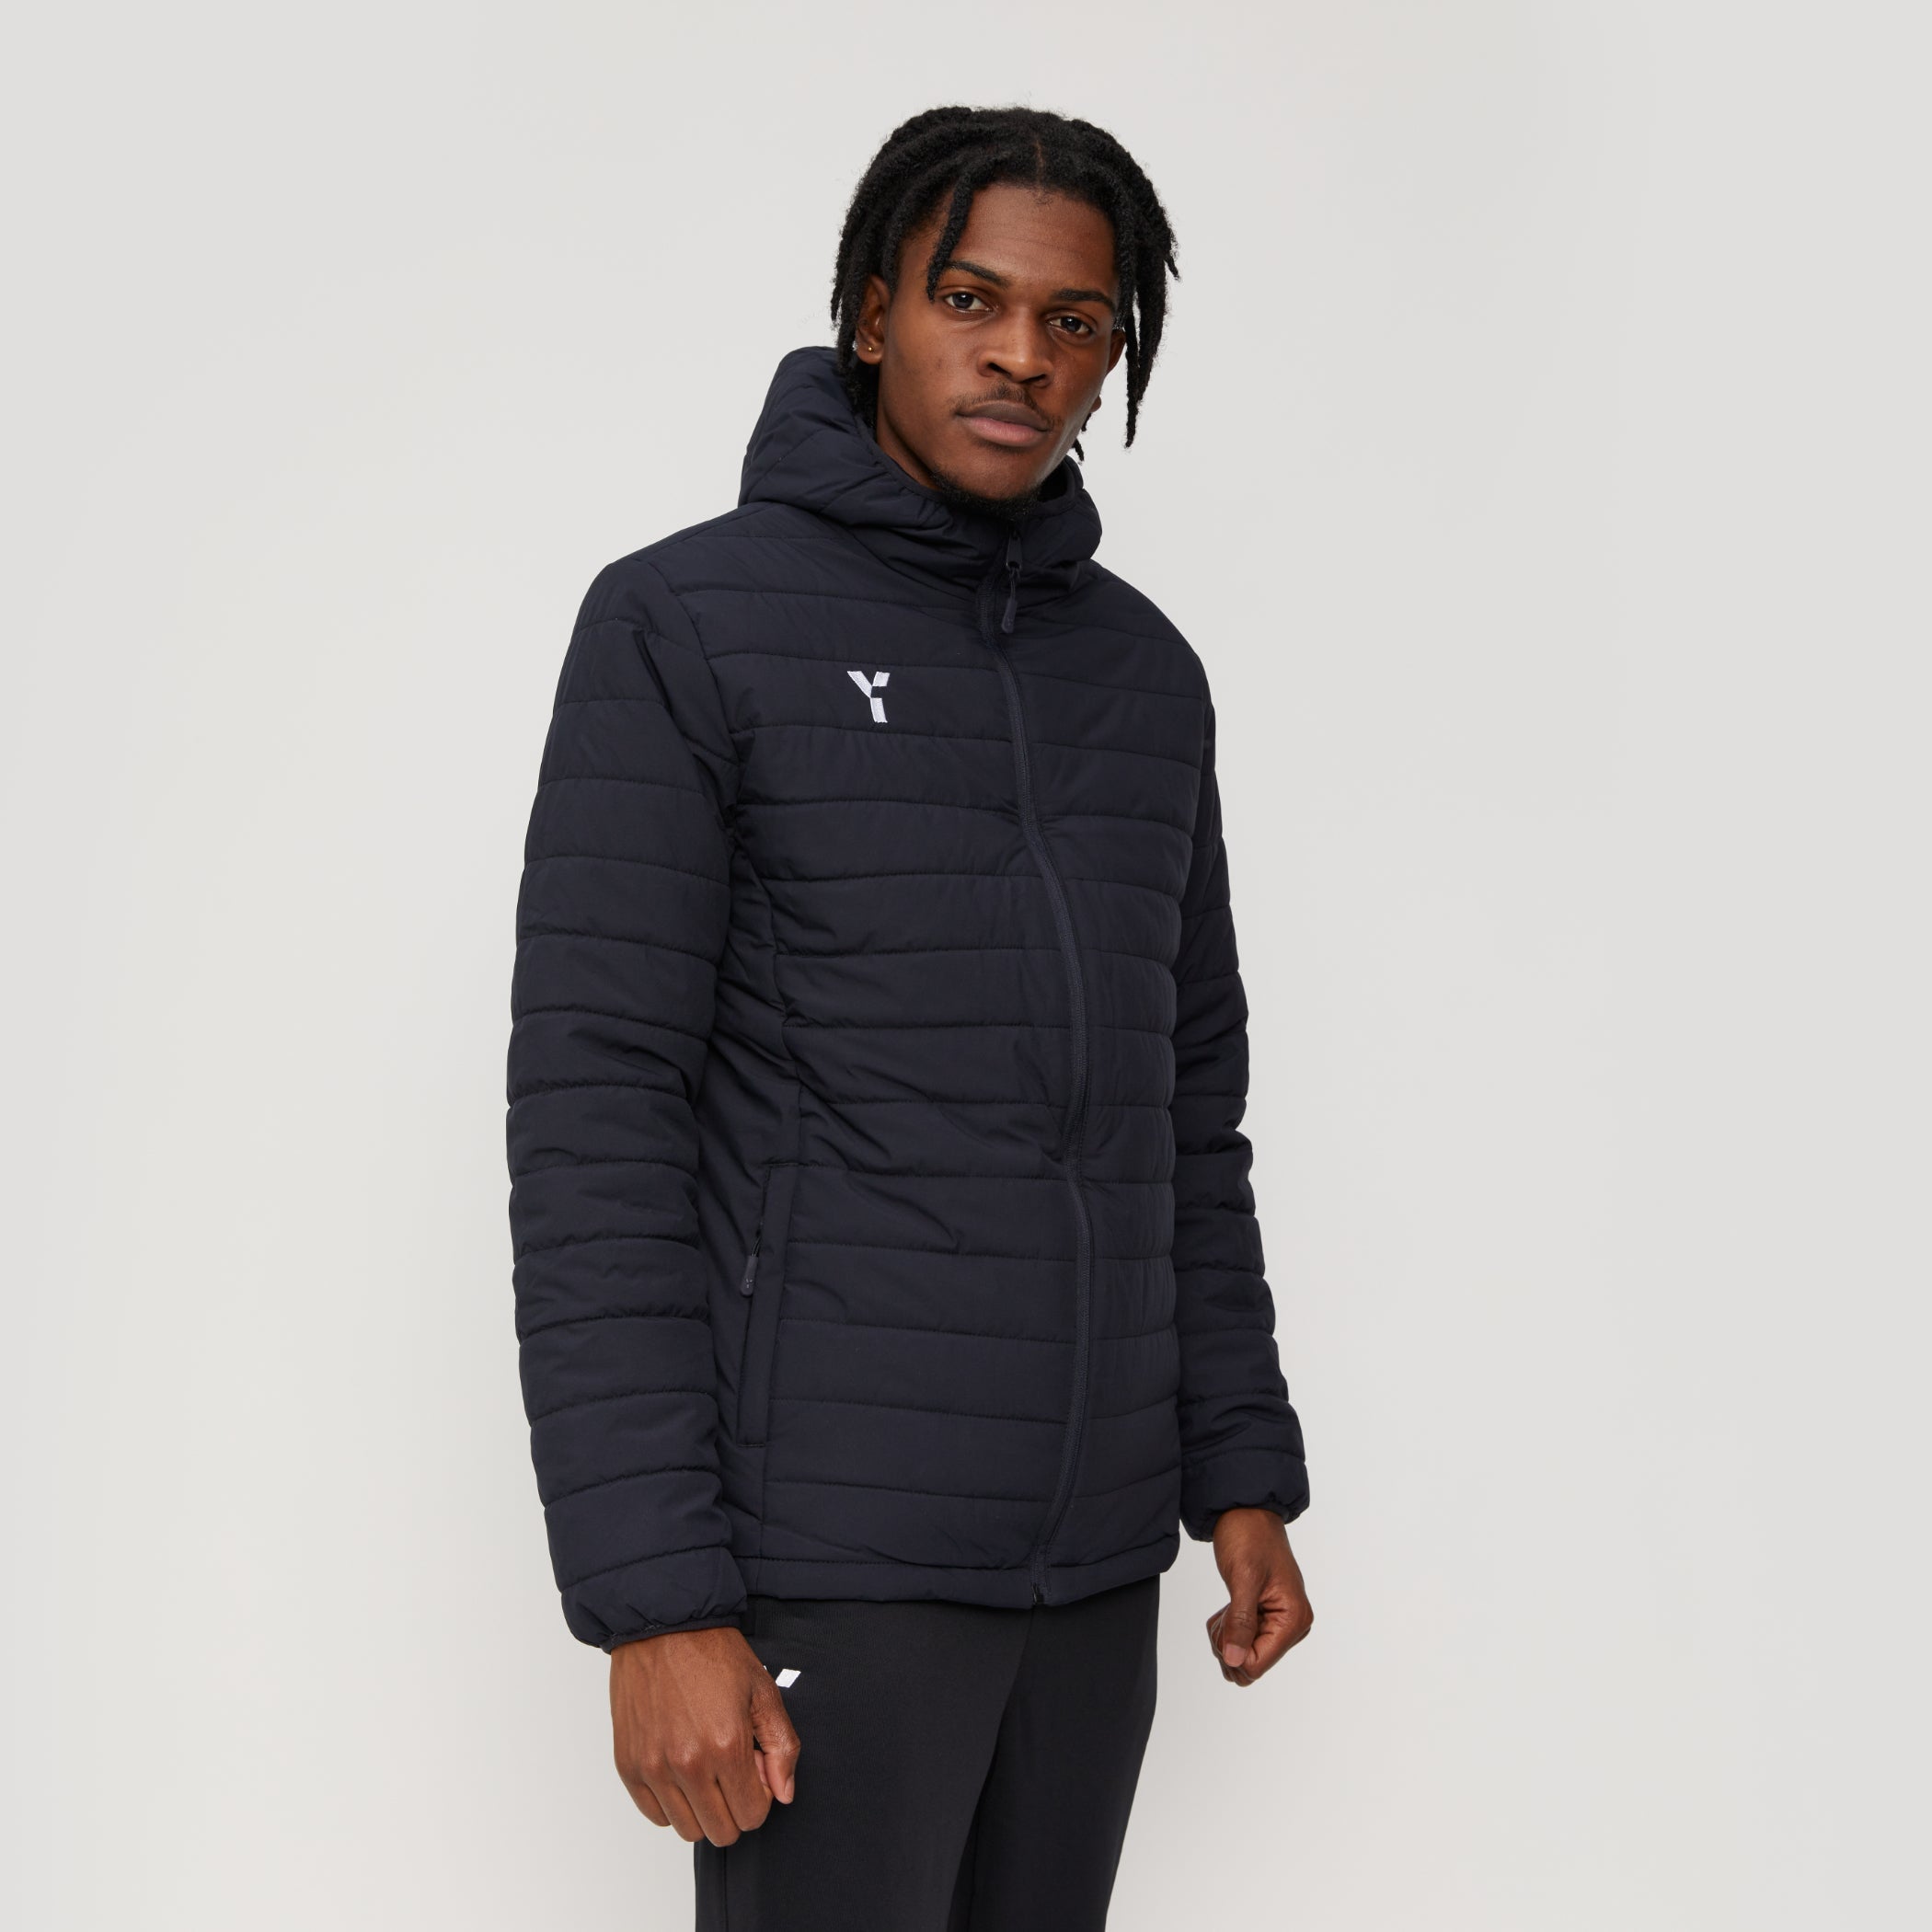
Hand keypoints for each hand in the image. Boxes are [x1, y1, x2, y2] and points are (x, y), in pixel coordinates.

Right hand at [609, 1625, 800, 1844]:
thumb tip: (783, 1794)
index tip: (753, 1766)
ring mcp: (653, 1767)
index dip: (760, 1795)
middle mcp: (687, 1764)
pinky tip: (682, 1771)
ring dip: (703, 1808)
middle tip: (731, 1768)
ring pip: (688, 1830)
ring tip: (706, 1766)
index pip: (752, 1816)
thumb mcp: (763, 1690)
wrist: (662, 1625)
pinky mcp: (628, 1765)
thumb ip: (781, 1747)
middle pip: (721, 1831)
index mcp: (726, 1746)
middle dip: (735, 1807)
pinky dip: (673, 1803)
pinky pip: (656, 1815)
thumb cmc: (712, 1653)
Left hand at [1206, 1507, 1312, 1686]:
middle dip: (1228, 1645)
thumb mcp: (1243, 1579)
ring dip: (1226, 1637)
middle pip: (1251, 1664)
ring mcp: (1280, 1624)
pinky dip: (1228, 1631)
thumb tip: (1235, 1661)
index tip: (1224, 1624)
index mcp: (1294, 1619)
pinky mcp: (1267, 1619)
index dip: (1232, 1651)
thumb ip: (1240, 1622)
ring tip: (1226, 1609)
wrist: (1246, 1512)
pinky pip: (1243, 1643)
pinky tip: (1227, 1610)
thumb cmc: (1249, 1538)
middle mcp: (1293, 1626)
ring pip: (1244, 1657)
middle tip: (1224, 1614)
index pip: (1257, 1663)